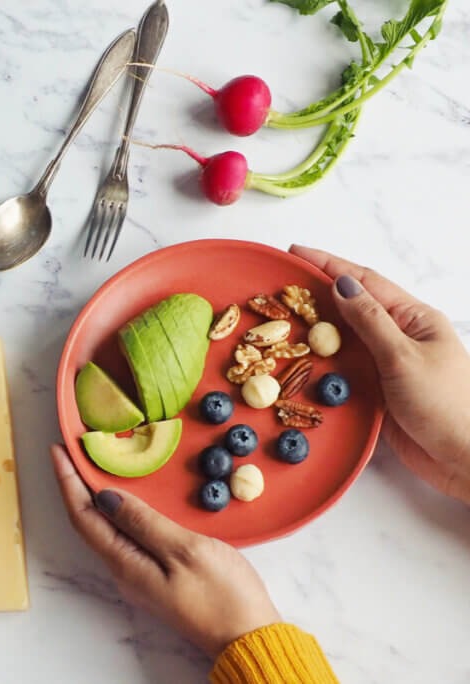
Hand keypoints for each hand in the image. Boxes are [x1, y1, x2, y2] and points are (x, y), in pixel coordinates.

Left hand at [50, 444, 279, 656]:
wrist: (248, 637)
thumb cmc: (223, 596)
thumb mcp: (184, 550)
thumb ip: (143, 522)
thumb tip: (105, 497)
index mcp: (125, 564)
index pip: (83, 516)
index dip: (68, 480)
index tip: (59, 449)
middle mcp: (125, 570)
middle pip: (90, 521)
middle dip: (77, 484)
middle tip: (74, 449)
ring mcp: (140, 574)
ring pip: (108, 528)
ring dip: (97, 496)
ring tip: (95, 464)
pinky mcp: (157, 574)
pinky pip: (127, 535)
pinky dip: (121, 509)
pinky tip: (131, 496)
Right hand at [290, 246, 469, 502]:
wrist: (465, 458)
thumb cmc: (446, 405)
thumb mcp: (404, 357)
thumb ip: (369, 321)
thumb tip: (341, 285)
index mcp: (413, 318)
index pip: (365, 282)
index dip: (328, 265)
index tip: (295, 253)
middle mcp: (398, 337)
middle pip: (350, 307)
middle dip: (315, 294)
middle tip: (278, 287)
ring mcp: (387, 365)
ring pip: (342, 339)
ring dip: (313, 330)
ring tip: (278, 320)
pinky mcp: (377, 393)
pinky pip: (342, 370)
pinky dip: (320, 364)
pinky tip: (298, 362)